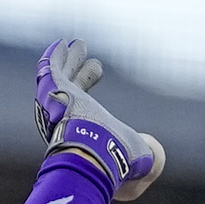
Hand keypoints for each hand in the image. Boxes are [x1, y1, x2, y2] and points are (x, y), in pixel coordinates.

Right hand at [33, 39, 165, 201]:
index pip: (83, 103)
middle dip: (79, 72)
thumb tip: (156, 156)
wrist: (93, 156)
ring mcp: (56, 104)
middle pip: (71, 89)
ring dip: (68, 62)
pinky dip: (54, 59)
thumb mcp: (141, 158)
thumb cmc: (116, 158)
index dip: (89, 84)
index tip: (97, 69)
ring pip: (60, 77)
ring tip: (78, 45)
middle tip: (88, 57)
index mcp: (83, 128)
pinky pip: (49, 71)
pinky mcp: (51, 92)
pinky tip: (61, 45)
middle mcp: (66, 117)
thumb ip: (151, 156)